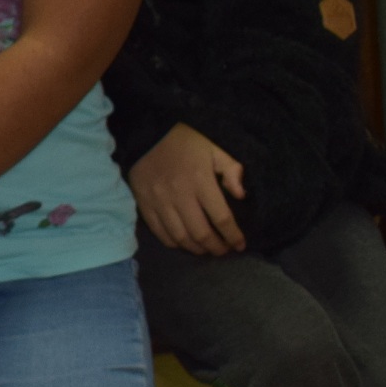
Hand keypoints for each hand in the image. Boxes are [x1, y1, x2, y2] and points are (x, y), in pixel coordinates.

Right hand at [129, 123, 247, 255]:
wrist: (146, 136)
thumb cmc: (185, 142)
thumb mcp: (215, 149)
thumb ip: (232, 170)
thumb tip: (240, 195)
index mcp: (201, 181)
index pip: (221, 217)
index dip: (233, 235)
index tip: (240, 245)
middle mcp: (180, 195)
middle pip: (200, 232)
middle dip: (215, 247)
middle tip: (223, 250)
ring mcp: (159, 202)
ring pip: (180, 237)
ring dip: (196, 248)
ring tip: (205, 249)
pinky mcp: (145, 205)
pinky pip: (160, 233)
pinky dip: (174, 243)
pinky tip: (184, 243)